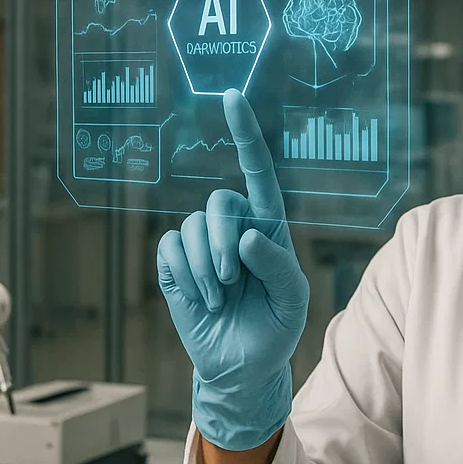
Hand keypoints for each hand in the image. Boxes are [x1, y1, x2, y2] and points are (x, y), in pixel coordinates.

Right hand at [157, 89, 309, 450]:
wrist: (242, 368)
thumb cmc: (275, 329)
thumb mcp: (293, 301)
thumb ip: (279, 265)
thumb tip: (247, 235)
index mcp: (269, 225)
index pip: (258, 170)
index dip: (244, 133)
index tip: (231, 96)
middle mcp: (234, 226)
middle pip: (220, 202)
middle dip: (222, 241)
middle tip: (230, 280)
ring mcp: (200, 243)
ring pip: (192, 227)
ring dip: (205, 267)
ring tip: (220, 299)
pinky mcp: (174, 263)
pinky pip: (170, 249)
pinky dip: (185, 276)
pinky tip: (200, 300)